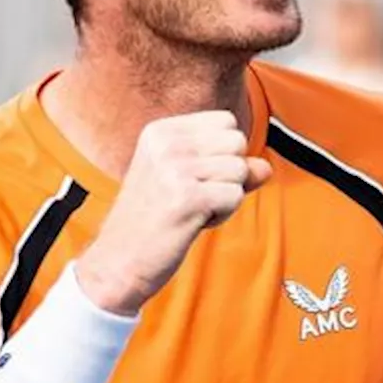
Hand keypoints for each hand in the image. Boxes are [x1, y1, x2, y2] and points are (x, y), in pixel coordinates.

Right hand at [74, 111, 269, 316]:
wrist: (117, 261)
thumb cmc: (149, 222)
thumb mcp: (183, 182)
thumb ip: (225, 168)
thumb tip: (264, 167)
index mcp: (159, 131)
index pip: (224, 120)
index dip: (221, 153)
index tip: (191, 178)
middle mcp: (166, 144)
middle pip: (237, 142)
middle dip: (227, 174)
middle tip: (193, 196)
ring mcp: (175, 169)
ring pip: (240, 170)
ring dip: (225, 197)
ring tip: (190, 210)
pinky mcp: (188, 197)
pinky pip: (235, 196)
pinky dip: (222, 215)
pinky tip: (192, 222)